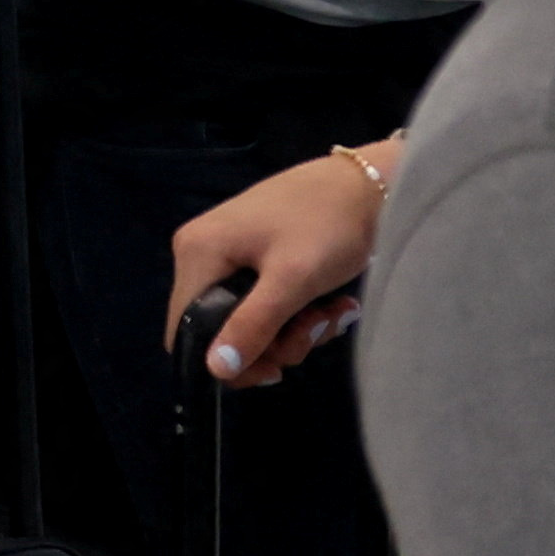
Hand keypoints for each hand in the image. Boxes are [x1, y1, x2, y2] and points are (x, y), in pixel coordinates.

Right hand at [167, 151, 391, 382]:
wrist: (369, 185)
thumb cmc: (327, 224)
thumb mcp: (292, 279)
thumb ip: (253, 325)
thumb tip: (215, 370)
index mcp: (198, 253)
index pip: (185, 330)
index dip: (223, 360)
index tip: (273, 369)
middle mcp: (203, 252)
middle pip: (222, 329)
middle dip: (275, 343)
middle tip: (315, 330)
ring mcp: (230, 253)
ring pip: (250, 322)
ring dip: (297, 331)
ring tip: (333, 314)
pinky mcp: (257, 256)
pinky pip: (266, 304)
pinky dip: (300, 313)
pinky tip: (334, 305)